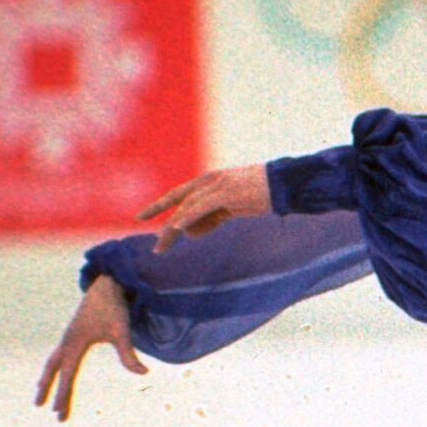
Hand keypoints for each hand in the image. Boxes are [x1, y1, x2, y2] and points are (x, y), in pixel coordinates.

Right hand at [34, 274, 147, 421]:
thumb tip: (144, 373)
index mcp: (75, 344)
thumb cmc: (114, 308)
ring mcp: (68, 337)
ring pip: (53, 362)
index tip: (58, 413)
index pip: (68, 376)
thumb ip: (129, 354)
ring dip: (47, 378)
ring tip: (40, 393)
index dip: (63, 396)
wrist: (106, 284)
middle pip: (53, 371)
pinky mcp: (73, 333)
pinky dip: (55, 366)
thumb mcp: (122, 332)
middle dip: (49, 390)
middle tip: (43, 409)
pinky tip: (58, 371)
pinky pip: (59, 355)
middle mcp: (67, 342)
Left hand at [140, 164, 268, 251]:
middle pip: (177, 200)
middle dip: (158, 215)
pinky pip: (201, 208)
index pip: (178, 194)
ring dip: (173, 228)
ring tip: (162, 245)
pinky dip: (188, 219)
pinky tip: (177, 230)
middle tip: (147, 234)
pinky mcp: (226, 193)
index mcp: (209, 181)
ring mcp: (216, 186)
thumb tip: (189, 234)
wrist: (283, 184)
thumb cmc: (263, 195)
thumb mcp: (232, 208)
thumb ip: (210, 219)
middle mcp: (208, 181)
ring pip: (187, 208)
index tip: (143, 216)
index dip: (160, 205)